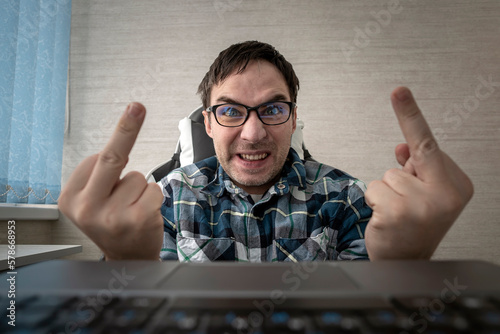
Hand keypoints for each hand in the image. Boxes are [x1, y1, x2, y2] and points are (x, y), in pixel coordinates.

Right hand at [59, 103, 163, 259]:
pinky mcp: (138, 219)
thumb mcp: (90, 201)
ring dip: (139, 188)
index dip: (113, 153)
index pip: (95, 160)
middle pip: (110, 158)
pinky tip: (143, 215)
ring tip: (130, 209)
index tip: (131, 113)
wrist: (128, 258)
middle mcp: (87, 209)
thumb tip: (122, 136)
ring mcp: (113, 216)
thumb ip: (97, 176)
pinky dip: (153, 197)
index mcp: (70, 200)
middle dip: (126, 128)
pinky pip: (153, 189)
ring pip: (137, 177)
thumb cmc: (111, 222)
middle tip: (137, 107)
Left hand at [364, 87, 473, 259]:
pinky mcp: (397, 213)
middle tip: (405, 196)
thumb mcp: (425, 191)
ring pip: (387, 175)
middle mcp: (445, 194)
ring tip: (399, 213)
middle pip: (407, 159)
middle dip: (402, 170)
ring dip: (387, 191)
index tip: (398, 91)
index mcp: (457, 185)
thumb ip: (417, 166)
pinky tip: (388, 219)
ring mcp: (422, 205)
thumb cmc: (415, 223)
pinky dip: (375, 201)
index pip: (428, 144)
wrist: (407, 261)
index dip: (410, 115)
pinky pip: (374, 189)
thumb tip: (403, 147)